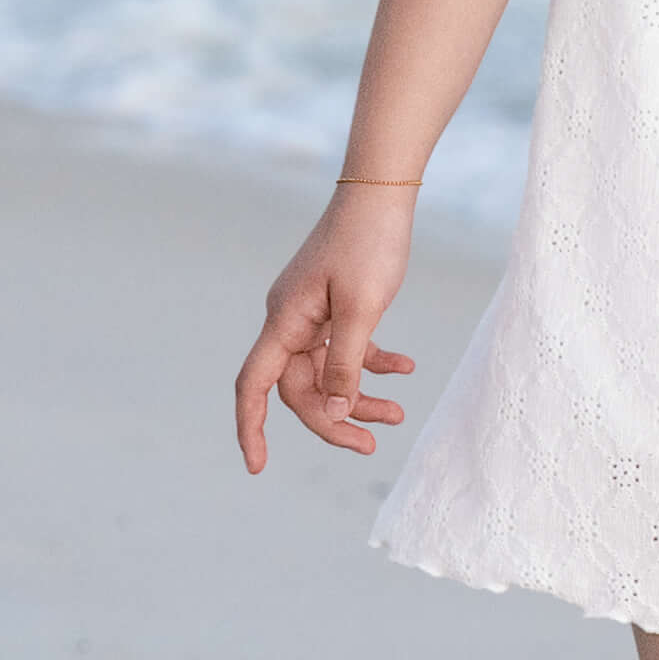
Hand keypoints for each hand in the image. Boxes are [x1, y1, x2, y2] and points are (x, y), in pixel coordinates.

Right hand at [236, 188, 418, 469]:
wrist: (382, 193)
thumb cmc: (369, 243)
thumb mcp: (364, 308)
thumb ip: (347, 362)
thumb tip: (334, 409)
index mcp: (285, 321)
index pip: (255, 386)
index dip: (251, 428)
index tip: (257, 466)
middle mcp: (290, 320)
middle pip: (300, 388)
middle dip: (333, 419)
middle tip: (372, 445)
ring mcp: (312, 313)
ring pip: (327, 372)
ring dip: (359, 396)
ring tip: (398, 415)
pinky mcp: (336, 306)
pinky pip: (348, 348)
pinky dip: (374, 363)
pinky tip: (407, 369)